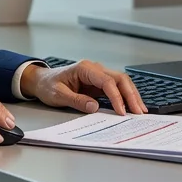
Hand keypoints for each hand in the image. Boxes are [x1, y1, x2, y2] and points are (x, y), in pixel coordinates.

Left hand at [21, 60, 146, 115]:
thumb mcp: (58, 95)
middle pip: (119, 79)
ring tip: (140, 110)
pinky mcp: (99, 83)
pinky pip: (116, 88)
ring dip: (131, 95)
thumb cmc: (48, 85)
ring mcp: (98, 75)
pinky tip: (132, 107)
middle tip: (139, 112)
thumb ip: (76, 100)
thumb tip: (94, 107)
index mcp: (84, 68)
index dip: (116, 96)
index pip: (107, 81)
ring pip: (121, 82)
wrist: (41, 81)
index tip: (122, 111)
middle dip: (131, 95)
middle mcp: (94, 69)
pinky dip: (125, 97)